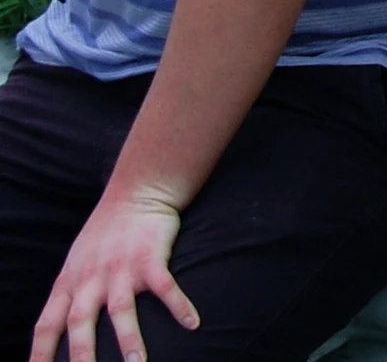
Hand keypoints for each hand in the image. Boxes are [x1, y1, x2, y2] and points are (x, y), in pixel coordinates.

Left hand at [31, 190, 196, 361]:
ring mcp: (122, 268)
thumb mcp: (77, 261)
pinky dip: (179, 306)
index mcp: (70, 281)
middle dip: (81, 353)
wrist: (136, 192)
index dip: (41, 351)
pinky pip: (165, 287)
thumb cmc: (107, 230)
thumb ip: (71, 292)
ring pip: (120, 310)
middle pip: (80, 321)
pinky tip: (193, 324)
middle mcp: (92, 278)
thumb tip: (61, 327)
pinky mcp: (151, 258)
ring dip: (129, 340)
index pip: (47, 323)